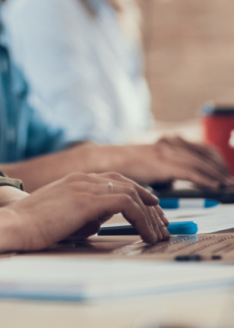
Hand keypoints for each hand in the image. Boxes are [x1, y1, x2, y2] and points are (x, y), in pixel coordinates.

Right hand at [0, 172, 169, 251]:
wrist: (14, 225)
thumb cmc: (33, 226)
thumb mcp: (64, 216)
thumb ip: (84, 213)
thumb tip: (101, 220)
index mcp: (76, 180)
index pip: (116, 180)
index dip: (138, 194)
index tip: (152, 213)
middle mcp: (84, 178)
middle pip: (129, 184)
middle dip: (151, 204)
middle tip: (163, 224)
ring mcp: (86, 186)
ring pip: (133, 194)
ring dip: (151, 215)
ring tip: (159, 234)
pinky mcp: (89, 199)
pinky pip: (128, 204)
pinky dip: (143, 220)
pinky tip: (147, 235)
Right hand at [112, 137, 233, 190]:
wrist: (106, 160)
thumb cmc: (130, 164)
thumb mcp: (152, 162)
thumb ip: (169, 168)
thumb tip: (181, 183)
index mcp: (169, 142)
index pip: (202, 148)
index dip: (216, 161)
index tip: (225, 172)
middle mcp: (169, 143)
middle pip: (203, 154)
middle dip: (220, 168)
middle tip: (230, 180)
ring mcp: (165, 152)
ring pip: (199, 162)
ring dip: (216, 174)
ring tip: (226, 184)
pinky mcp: (161, 164)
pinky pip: (188, 171)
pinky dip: (204, 178)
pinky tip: (213, 185)